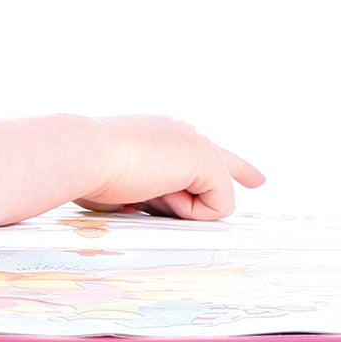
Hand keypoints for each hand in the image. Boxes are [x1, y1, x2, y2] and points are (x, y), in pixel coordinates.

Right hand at [77, 115, 264, 219]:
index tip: (256, 179)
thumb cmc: (87, 168)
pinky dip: (187, 211)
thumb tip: (148, 210)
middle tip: (258, 181)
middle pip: (228, 164)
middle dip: (242, 174)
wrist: (83, 153)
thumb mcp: (123, 182)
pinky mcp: (210, 160)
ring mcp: (200, 141)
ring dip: (177, 206)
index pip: (204, 150)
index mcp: (162, 131)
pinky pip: (216, 208)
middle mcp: (185, 130)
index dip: (234, 167)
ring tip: (143, 189)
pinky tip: (157, 191)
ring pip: (211, 196)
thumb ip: (148, 193)